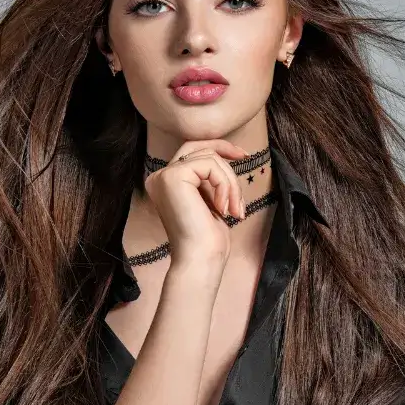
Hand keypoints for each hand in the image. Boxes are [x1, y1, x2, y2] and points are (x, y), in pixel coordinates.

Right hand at [144, 139, 251, 269]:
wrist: (200, 259)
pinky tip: (223, 209)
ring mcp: (163, 176)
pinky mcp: (173, 177)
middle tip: (245, 157)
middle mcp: (159, 177)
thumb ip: (209, 179)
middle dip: (224, 149)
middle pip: (196, 146)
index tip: (241, 155)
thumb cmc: (208, 238)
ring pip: (209, 158)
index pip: (190, 152)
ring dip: (230, 183)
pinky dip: (225, 185)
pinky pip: (210, 166)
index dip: (217, 148)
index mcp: (165, 183)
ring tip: (234, 208)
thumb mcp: (210, 200)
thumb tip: (226, 155)